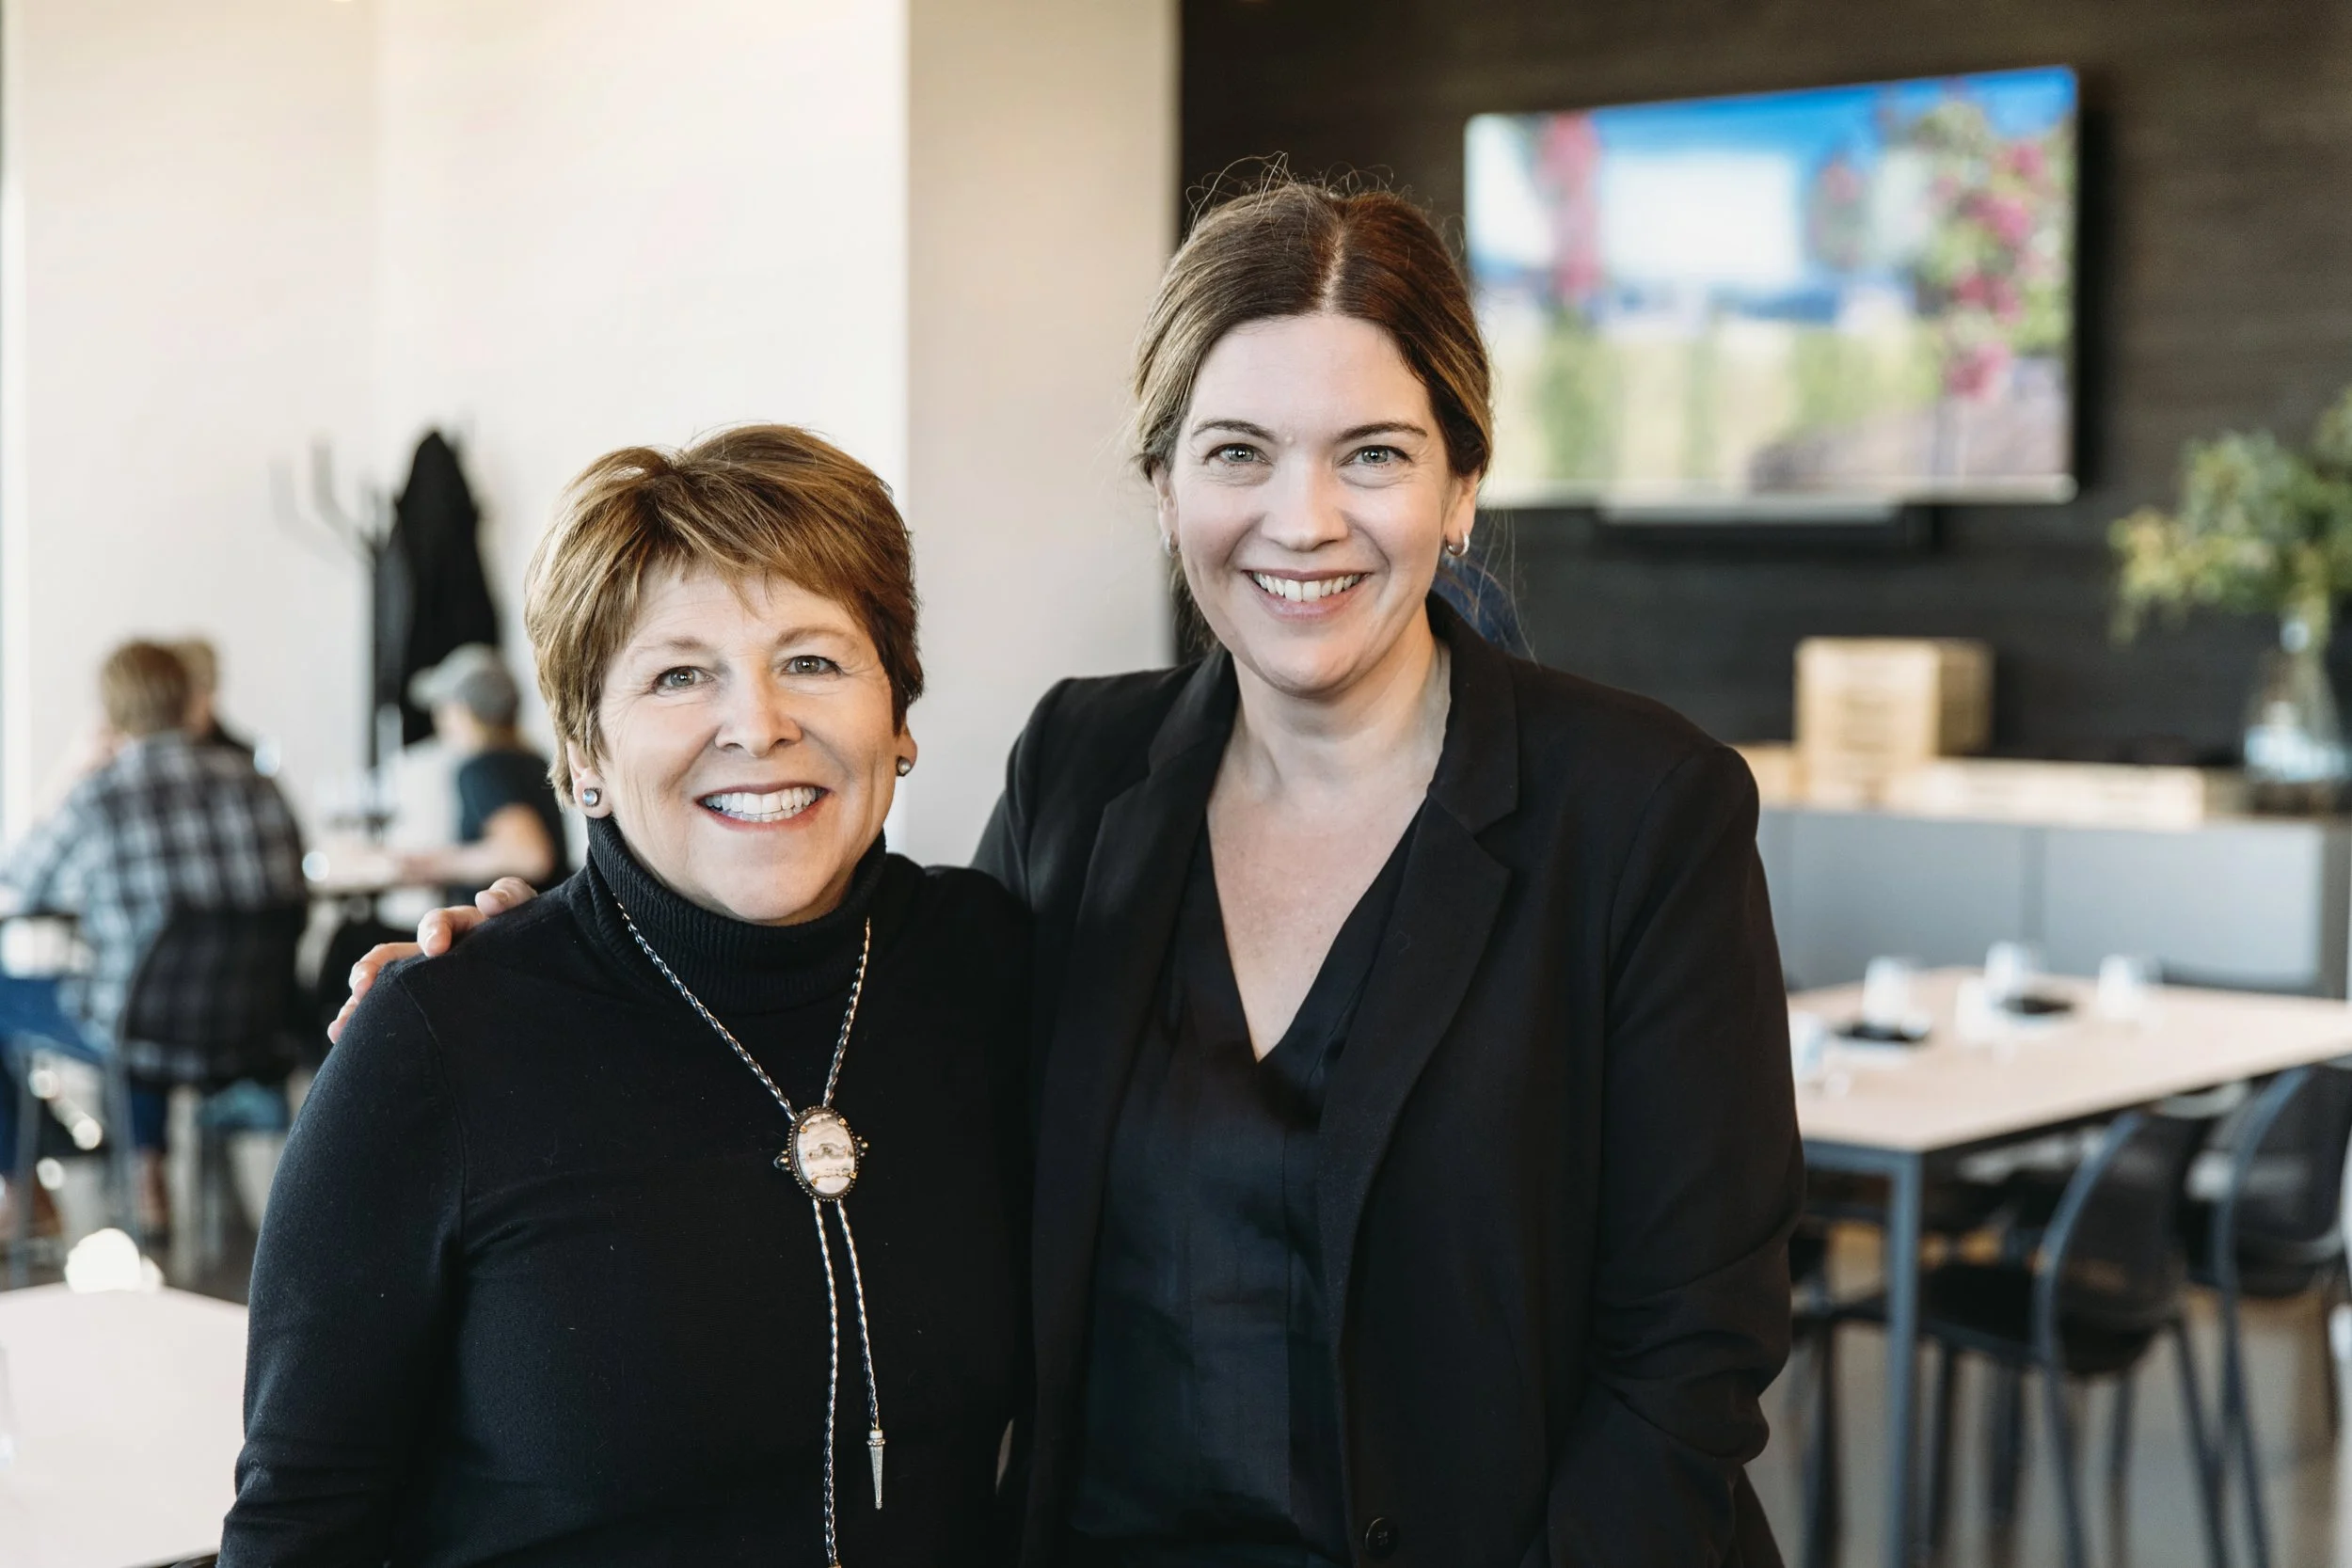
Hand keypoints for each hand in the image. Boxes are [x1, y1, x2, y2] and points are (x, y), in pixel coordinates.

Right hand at [326, 877, 541, 1042]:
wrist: (546, 975)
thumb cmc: (535, 938)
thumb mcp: (531, 913)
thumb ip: (512, 898)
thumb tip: (485, 900)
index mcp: (465, 926)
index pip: (442, 921)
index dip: (434, 931)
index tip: (435, 949)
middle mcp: (439, 952)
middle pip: (396, 953)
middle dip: (376, 968)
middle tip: (363, 986)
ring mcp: (429, 979)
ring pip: (384, 985)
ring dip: (359, 1001)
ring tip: (342, 1022)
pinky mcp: (426, 1004)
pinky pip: (388, 1010)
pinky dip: (362, 1020)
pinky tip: (341, 1035)